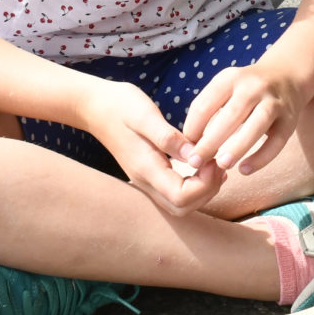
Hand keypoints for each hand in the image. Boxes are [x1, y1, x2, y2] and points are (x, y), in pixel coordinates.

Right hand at [83, 80, 204, 212]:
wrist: (96, 108)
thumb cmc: (120, 106)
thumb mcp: (145, 115)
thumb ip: (169, 137)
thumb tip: (195, 156)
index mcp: (146, 168)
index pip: (180, 196)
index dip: (204, 183)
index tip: (213, 158)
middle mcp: (145, 181)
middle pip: (182, 207)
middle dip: (207, 191)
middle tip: (218, 163)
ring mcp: (146, 180)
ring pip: (179, 205)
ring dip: (203, 190)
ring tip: (214, 164)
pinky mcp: (150, 175)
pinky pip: (175, 193)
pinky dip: (194, 186)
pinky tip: (204, 166)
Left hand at [180, 60, 300, 189]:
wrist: (288, 75)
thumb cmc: (246, 90)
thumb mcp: (226, 88)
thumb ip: (209, 110)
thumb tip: (189, 145)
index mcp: (230, 78)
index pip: (205, 104)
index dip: (192, 128)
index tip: (185, 148)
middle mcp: (253, 87)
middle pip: (230, 115)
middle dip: (210, 141)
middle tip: (195, 163)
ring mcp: (274, 102)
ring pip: (256, 125)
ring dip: (237, 147)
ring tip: (221, 165)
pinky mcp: (289, 119)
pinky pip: (276, 141)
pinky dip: (261, 157)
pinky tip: (245, 170)